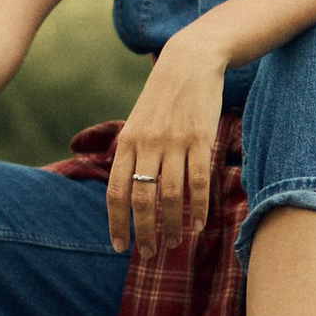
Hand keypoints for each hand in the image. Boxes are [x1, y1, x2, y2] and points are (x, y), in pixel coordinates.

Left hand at [107, 39, 226, 257]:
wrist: (190, 61)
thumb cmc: (163, 97)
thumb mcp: (138, 122)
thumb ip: (132, 154)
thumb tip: (126, 192)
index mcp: (127, 142)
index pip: (116, 191)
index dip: (116, 222)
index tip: (119, 246)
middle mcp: (147, 144)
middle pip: (141, 199)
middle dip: (143, 232)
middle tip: (148, 254)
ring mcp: (174, 142)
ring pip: (170, 195)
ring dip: (171, 225)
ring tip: (173, 244)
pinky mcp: (200, 139)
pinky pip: (198, 182)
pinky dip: (198, 208)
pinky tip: (198, 225)